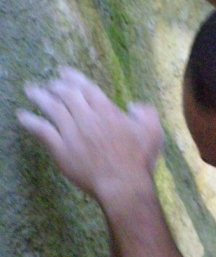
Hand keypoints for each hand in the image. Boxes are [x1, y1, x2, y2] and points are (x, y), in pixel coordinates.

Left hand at [17, 68, 164, 200]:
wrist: (123, 184)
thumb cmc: (139, 159)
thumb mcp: (153, 131)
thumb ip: (146, 112)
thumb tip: (133, 105)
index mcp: (107, 110)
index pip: (87, 88)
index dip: (74, 77)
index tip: (64, 72)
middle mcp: (87, 117)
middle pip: (67, 94)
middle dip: (56, 85)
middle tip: (49, 82)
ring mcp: (72, 133)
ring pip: (52, 108)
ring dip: (40, 97)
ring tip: (31, 90)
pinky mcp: (61, 149)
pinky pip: (42, 131)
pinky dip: (30, 121)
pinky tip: (21, 116)